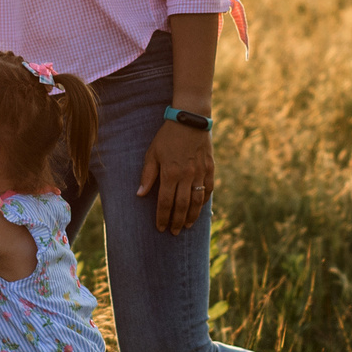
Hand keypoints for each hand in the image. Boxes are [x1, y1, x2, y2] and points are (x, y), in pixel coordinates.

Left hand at [136, 118, 216, 234]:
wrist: (190, 118)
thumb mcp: (152, 153)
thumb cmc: (167, 136)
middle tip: (174, 232)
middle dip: (177, 221)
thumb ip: (147, 175)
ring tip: (187, 226)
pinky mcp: (210, 168)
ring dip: (192, 216)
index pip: (166, 202)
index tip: (160, 228)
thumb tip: (140, 194)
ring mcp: (201, 172)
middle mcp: (187, 175)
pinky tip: (200, 209)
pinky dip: (205, 201)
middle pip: (182, 206)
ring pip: (197, 201)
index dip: (162, 217)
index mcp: (170, 173)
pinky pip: (208, 189)